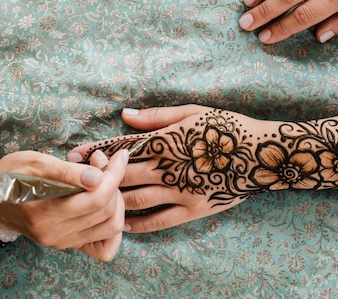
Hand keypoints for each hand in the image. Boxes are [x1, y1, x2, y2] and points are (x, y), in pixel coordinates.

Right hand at [0, 150, 127, 260]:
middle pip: (107, 211)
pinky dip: (113, 227)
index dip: (114, 174)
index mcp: (45, 212)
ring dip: (116, 201)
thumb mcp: (34, 162)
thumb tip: (97, 177)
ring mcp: (63, 242)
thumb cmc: (12, 174)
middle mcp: (56, 233)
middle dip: (114, 182)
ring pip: (111, 227)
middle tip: (103, 162)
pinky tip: (106, 207)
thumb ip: (67, 171)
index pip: (97, 197)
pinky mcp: (69, 244)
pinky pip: (104, 247)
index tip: (119, 156)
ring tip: (104, 180)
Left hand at [70, 105, 274, 232]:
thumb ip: (156, 116)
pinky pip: (159, 221)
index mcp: (166, 140)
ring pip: (136, 200)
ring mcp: (180, 191)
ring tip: (95, 203)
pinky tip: (124, 225)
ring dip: (113, 201)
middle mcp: (168, 167)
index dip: (95, 151)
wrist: (262, 154)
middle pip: (122, 175)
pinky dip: (139, 224)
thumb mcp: (193, 113)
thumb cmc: (227, 128)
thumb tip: (125, 115)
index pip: (121, 147)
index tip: (74, 155)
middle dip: (96, 176)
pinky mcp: (193, 209)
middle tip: (75, 181)